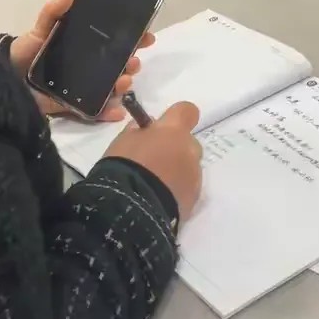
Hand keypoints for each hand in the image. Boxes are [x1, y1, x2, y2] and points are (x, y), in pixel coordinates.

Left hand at [10, 0, 155, 120]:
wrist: (4, 80)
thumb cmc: (25, 52)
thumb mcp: (40, 29)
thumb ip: (53, 12)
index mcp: (84, 48)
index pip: (115, 42)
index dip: (134, 39)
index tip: (147, 36)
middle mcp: (89, 68)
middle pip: (118, 66)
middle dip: (132, 63)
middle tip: (134, 61)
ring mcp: (83, 89)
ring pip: (111, 88)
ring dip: (123, 85)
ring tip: (124, 81)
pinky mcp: (73, 108)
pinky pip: (94, 112)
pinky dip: (108, 113)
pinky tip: (118, 112)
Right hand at [104, 102, 202, 222]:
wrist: (132, 208)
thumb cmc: (125, 166)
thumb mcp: (124, 140)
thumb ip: (139, 130)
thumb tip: (146, 128)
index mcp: (173, 130)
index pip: (188, 111)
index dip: (177, 117)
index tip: (162, 127)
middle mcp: (190, 149)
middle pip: (189, 141)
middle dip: (175, 147)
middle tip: (154, 159)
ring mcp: (195, 175)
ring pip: (189, 165)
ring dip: (177, 169)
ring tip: (155, 183)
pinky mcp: (194, 198)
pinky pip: (188, 186)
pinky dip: (178, 188)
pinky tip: (160, 197)